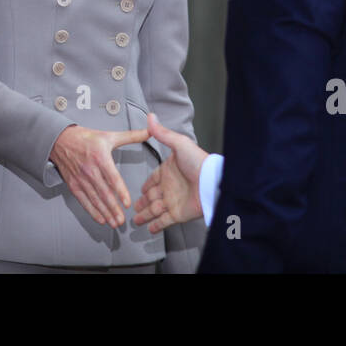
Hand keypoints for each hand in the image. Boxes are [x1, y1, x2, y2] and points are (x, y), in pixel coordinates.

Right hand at [49, 124, 148, 227]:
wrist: (60, 139)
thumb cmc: (85, 138)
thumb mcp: (109, 135)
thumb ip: (131, 136)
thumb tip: (149, 132)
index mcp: (100, 157)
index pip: (112, 177)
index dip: (120, 191)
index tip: (127, 203)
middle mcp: (90, 169)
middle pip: (104, 192)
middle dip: (113, 208)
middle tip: (122, 220)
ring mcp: (81, 178)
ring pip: (94, 199)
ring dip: (105, 212)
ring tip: (114, 222)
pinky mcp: (73, 184)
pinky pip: (83, 200)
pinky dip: (92, 211)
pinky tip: (100, 218)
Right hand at [133, 112, 208, 231]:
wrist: (211, 182)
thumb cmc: (199, 162)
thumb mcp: (179, 144)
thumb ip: (162, 133)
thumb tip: (151, 118)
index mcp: (168, 171)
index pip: (153, 179)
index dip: (146, 185)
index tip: (139, 190)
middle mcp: (169, 187)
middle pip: (151, 197)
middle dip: (142, 202)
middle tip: (133, 206)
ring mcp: (173, 201)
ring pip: (154, 210)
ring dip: (145, 215)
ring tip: (136, 220)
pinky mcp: (178, 214)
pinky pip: (164, 221)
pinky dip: (156, 225)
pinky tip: (149, 228)